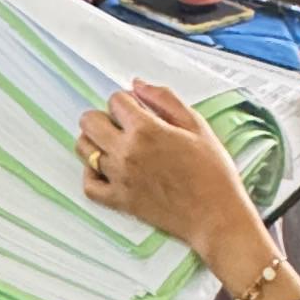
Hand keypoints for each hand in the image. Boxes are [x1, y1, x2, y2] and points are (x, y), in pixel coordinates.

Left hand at [70, 81, 265, 272]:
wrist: (215, 215)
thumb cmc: (212, 172)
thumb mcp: (196, 125)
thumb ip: (164, 99)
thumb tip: (137, 84)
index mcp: (146, 130)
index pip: (115, 100)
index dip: (128, 101)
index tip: (140, 110)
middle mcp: (126, 152)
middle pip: (89, 121)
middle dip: (105, 116)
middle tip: (124, 126)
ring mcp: (119, 178)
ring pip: (84, 149)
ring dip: (95, 141)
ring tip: (115, 145)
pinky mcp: (119, 201)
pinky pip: (88, 184)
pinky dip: (92, 174)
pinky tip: (107, 168)